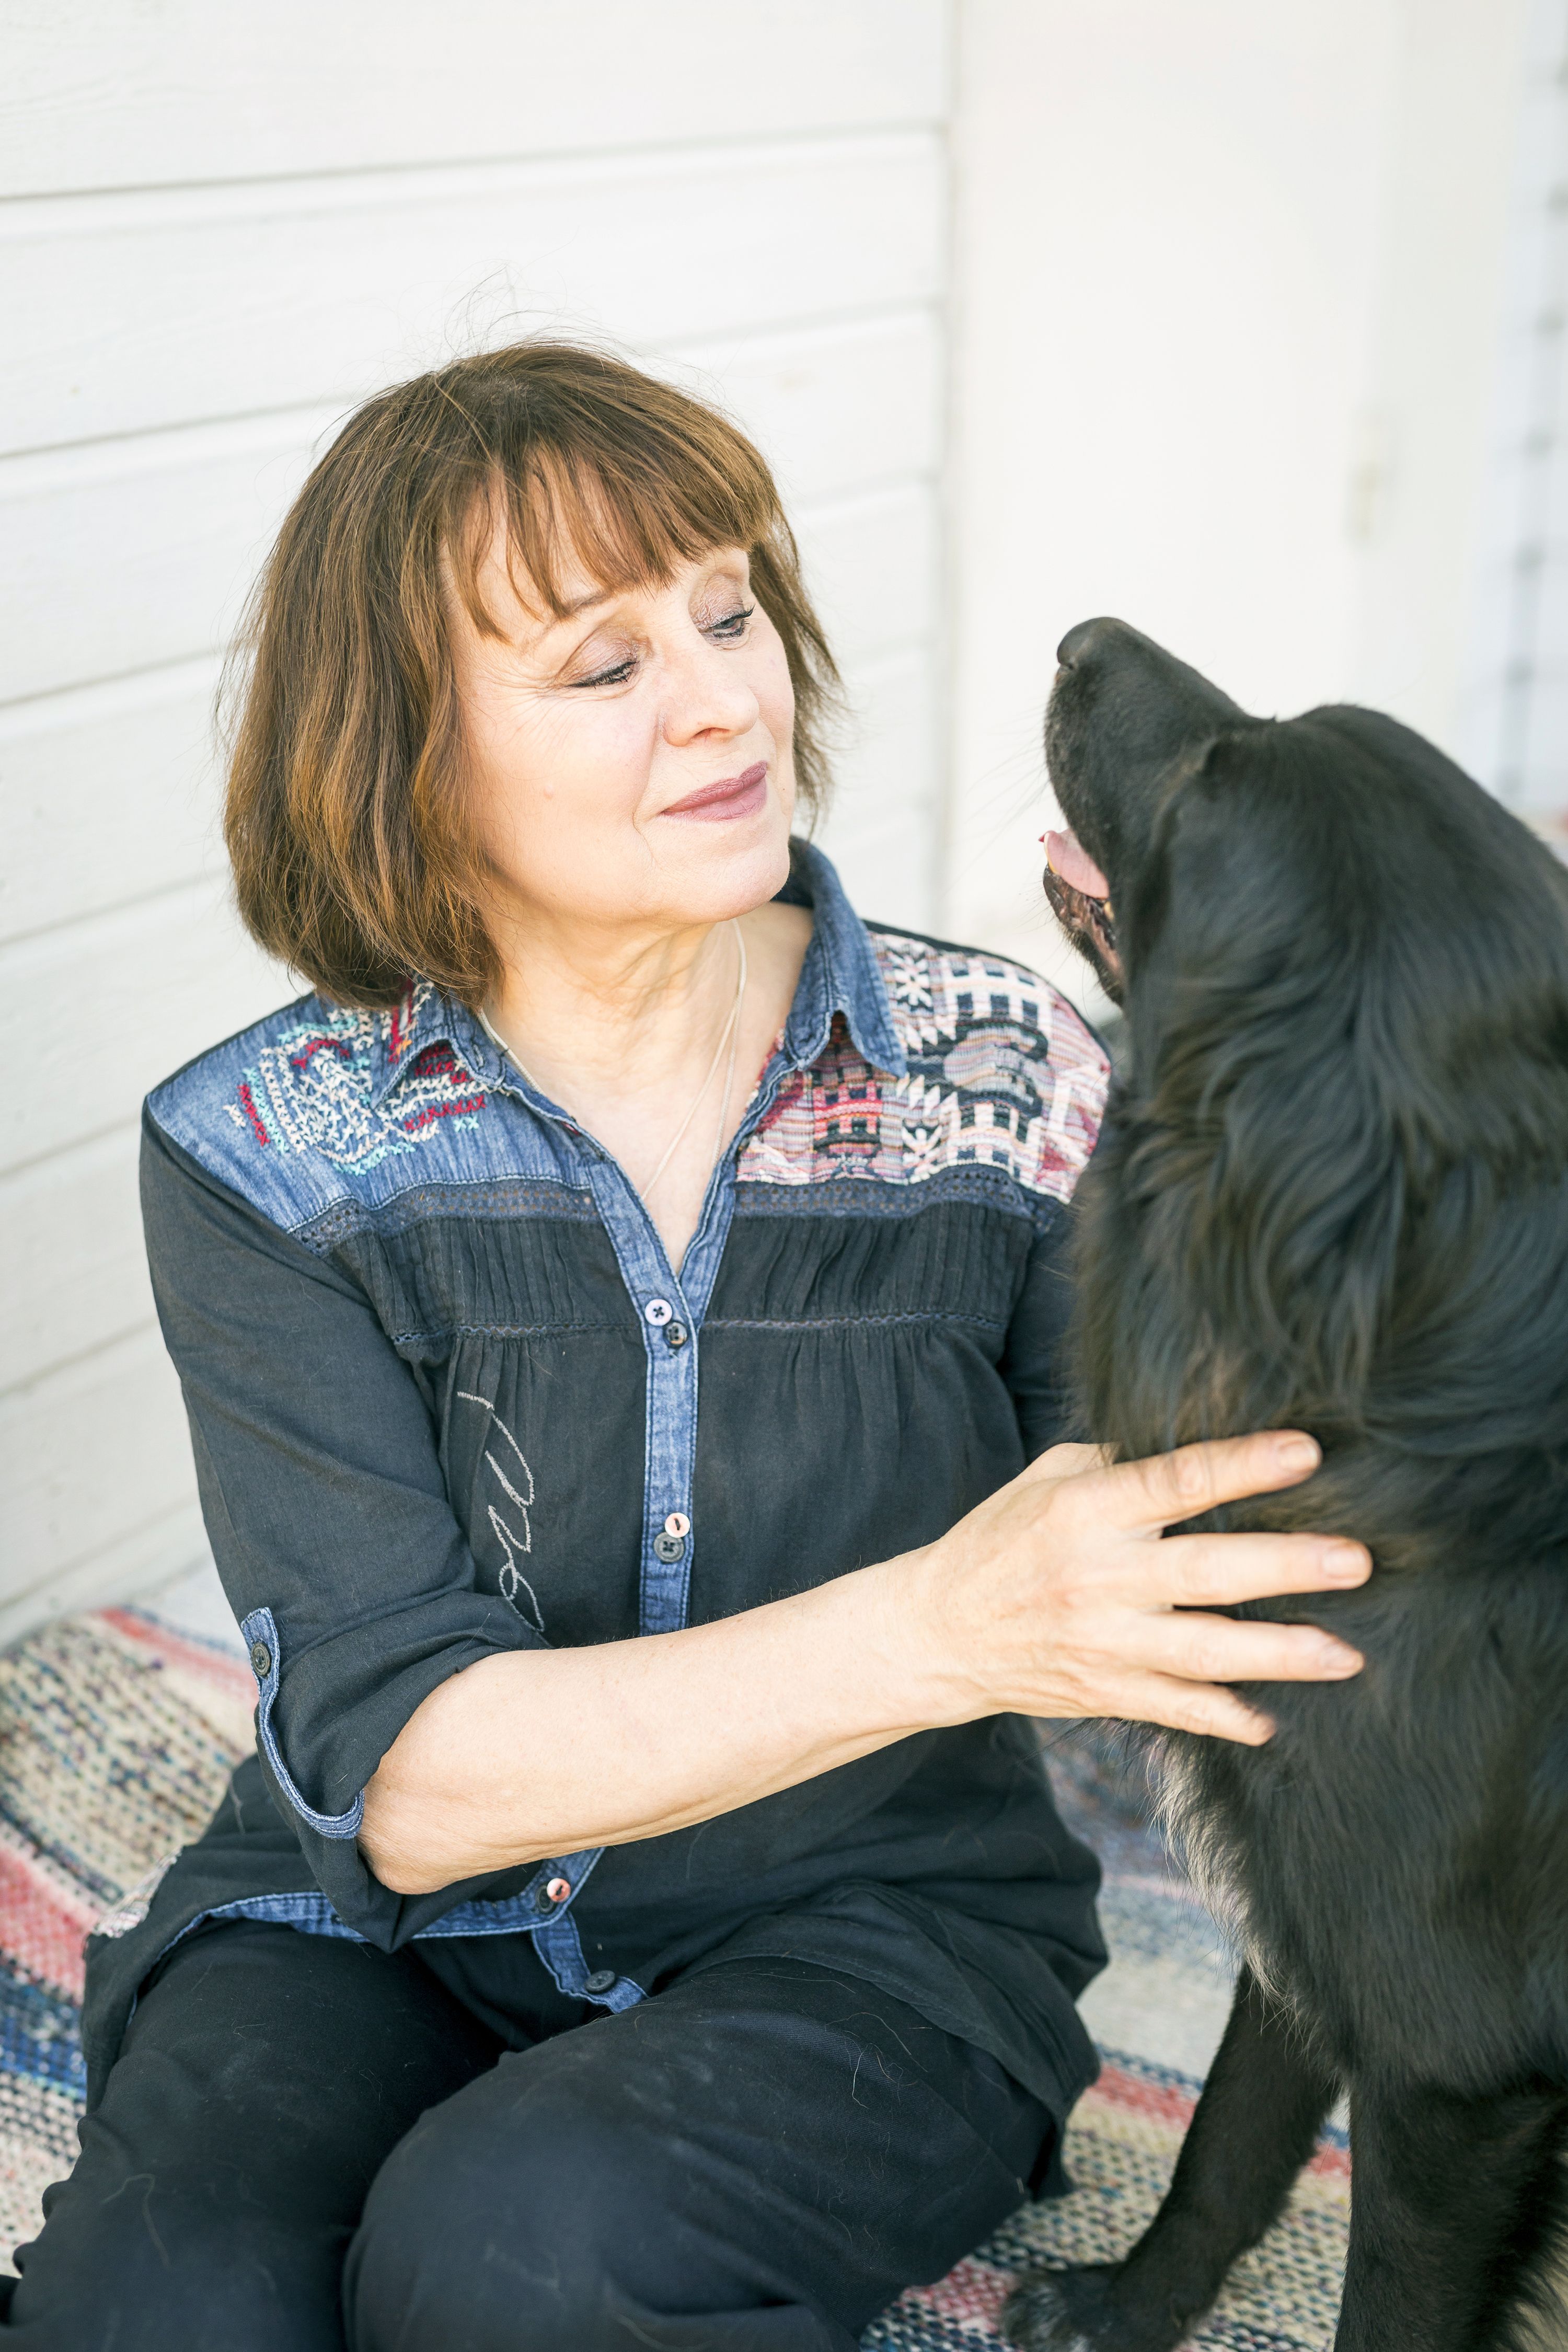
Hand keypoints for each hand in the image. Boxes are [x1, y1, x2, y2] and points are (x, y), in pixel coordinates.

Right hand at [907, 1431, 1367, 1743]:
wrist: (939, 1631)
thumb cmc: (1003, 1538)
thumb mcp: (1049, 1477)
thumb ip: (1121, 1461)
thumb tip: (1205, 1437)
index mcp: (1087, 1511)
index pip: (1176, 1482)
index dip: (1242, 1466)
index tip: (1306, 1452)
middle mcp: (1100, 1577)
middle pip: (1208, 1573)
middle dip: (1287, 1567)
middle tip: (1357, 1561)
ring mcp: (1104, 1643)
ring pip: (1205, 1653)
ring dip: (1280, 1655)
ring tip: (1346, 1654)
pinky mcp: (1105, 1692)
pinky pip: (1176, 1709)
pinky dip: (1224, 1717)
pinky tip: (1271, 1721)